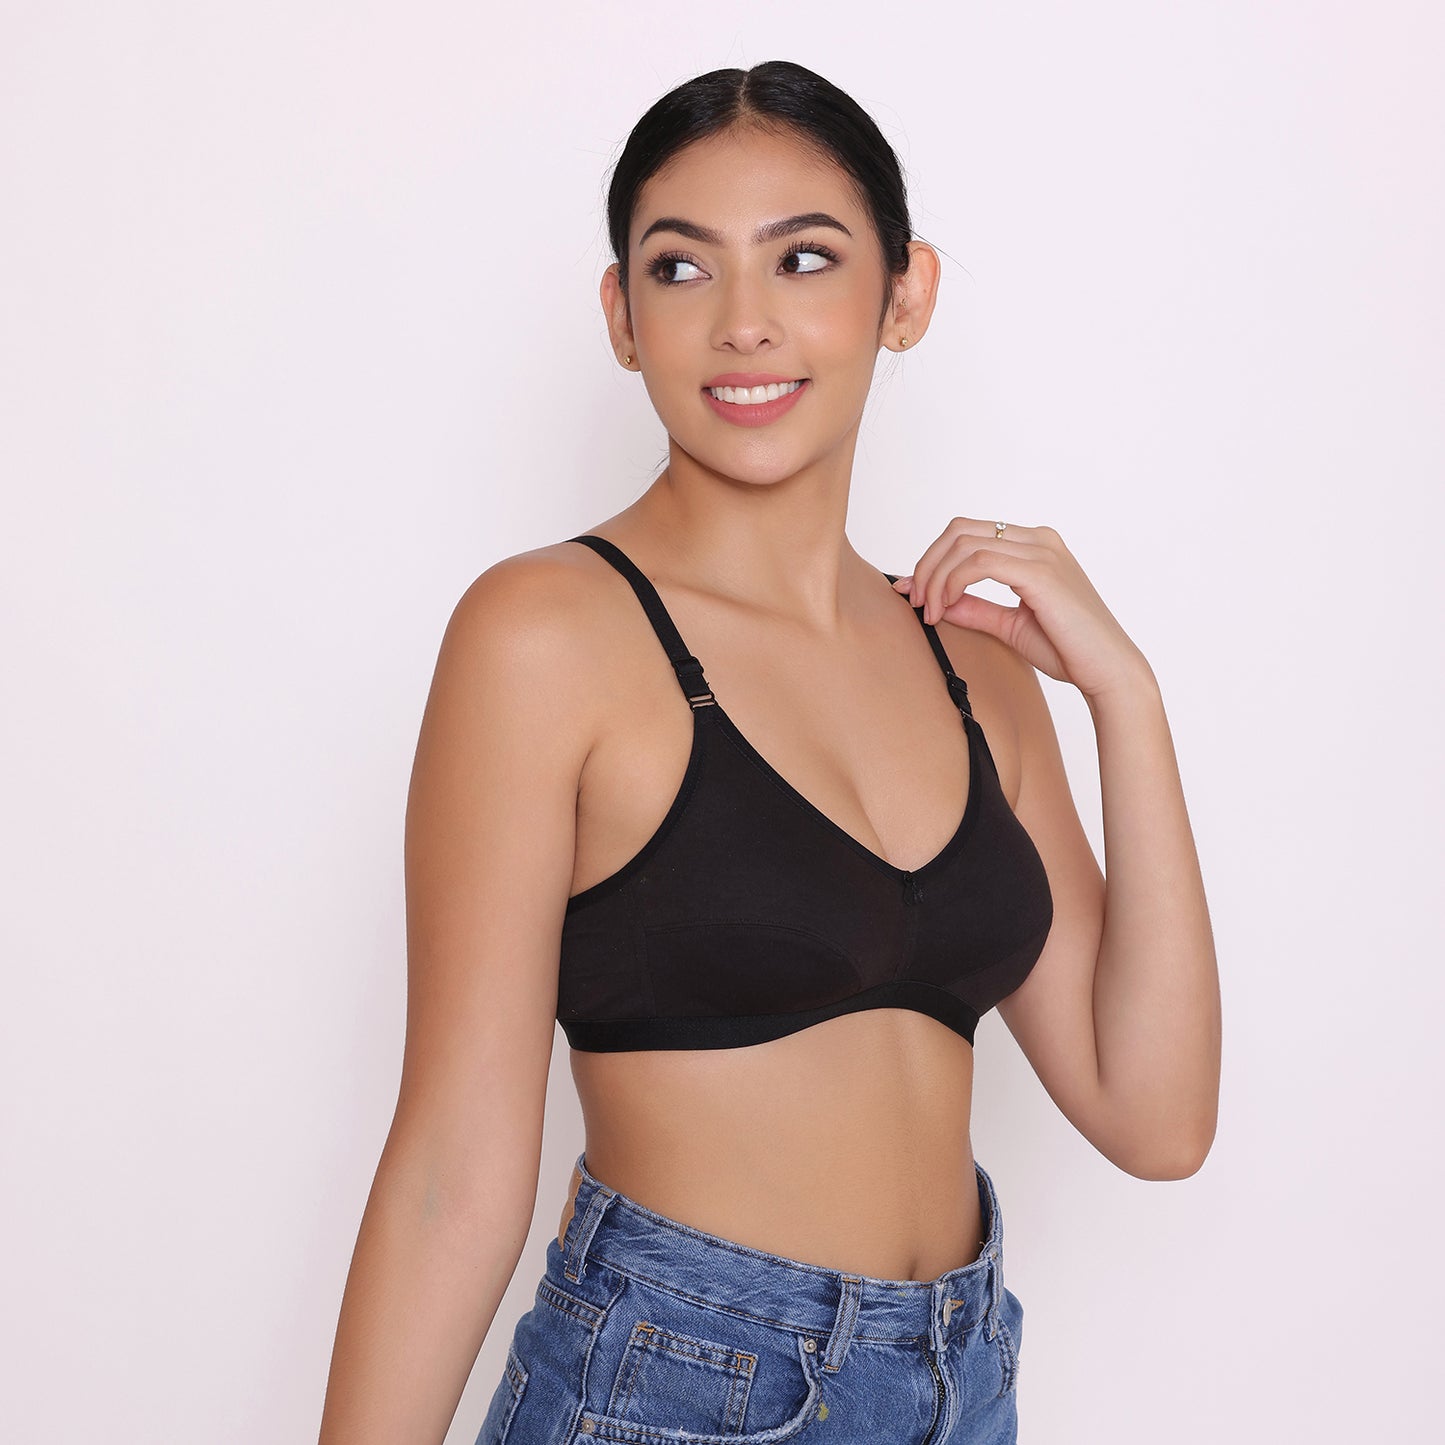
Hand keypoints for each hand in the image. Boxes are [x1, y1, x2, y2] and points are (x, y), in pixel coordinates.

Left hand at [891, 517, 1150, 699]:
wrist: (1107, 670)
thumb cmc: (1068, 648)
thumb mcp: (1010, 625)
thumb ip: (976, 609)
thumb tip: (937, 602)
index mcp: (1034, 546)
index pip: (968, 533)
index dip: (932, 558)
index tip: (912, 591)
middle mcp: (1038, 540)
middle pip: (959, 530)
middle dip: (927, 564)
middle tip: (915, 600)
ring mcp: (1041, 552)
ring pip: (965, 544)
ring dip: (936, 577)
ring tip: (928, 611)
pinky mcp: (1040, 572)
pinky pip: (979, 562)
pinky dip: (952, 582)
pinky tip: (944, 606)